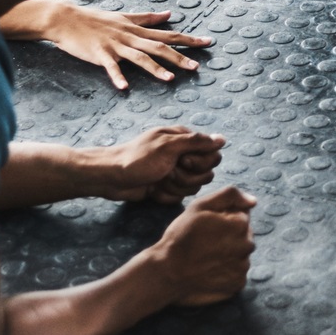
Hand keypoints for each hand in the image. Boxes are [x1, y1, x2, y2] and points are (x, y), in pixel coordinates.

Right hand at [7, 0, 211, 90]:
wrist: (65, 19)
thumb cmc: (95, 19)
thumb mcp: (124, 16)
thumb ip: (148, 18)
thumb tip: (170, 14)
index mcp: (137, 30)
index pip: (168, 35)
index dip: (189, 39)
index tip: (208, 42)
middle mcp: (130, 37)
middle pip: (159, 47)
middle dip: (179, 57)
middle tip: (197, 66)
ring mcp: (115, 46)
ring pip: (138, 57)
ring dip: (154, 68)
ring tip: (170, 78)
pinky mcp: (99, 54)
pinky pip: (110, 66)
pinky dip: (117, 76)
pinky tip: (125, 87)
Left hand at [93, 126, 225, 204]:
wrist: (113, 178)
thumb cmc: (139, 159)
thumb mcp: (168, 146)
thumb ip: (197, 142)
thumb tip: (222, 139)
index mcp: (184, 140)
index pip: (213, 154)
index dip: (201, 162)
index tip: (183, 161)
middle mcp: (183, 155)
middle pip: (206, 172)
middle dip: (187, 176)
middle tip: (168, 171)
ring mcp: (176, 172)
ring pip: (194, 187)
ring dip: (175, 186)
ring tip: (159, 181)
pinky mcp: (169, 187)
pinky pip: (180, 196)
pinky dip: (166, 195)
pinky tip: (154, 190)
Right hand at [150, 184, 256, 306]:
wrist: (167, 273)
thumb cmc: (181, 237)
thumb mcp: (200, 206)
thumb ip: (229, 195)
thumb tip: (253, 201)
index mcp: (240, 224)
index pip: (241, 216)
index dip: (223, 220)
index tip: (207, 227)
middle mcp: (247, 246)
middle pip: (243, 236)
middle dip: (229, 236)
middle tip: (204, 243)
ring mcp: (243, 267)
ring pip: (240, 255)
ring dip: (228, 254)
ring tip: (206, 258)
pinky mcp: (237, 284)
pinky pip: (236, 273)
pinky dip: (226, 272)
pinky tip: (210, 271)